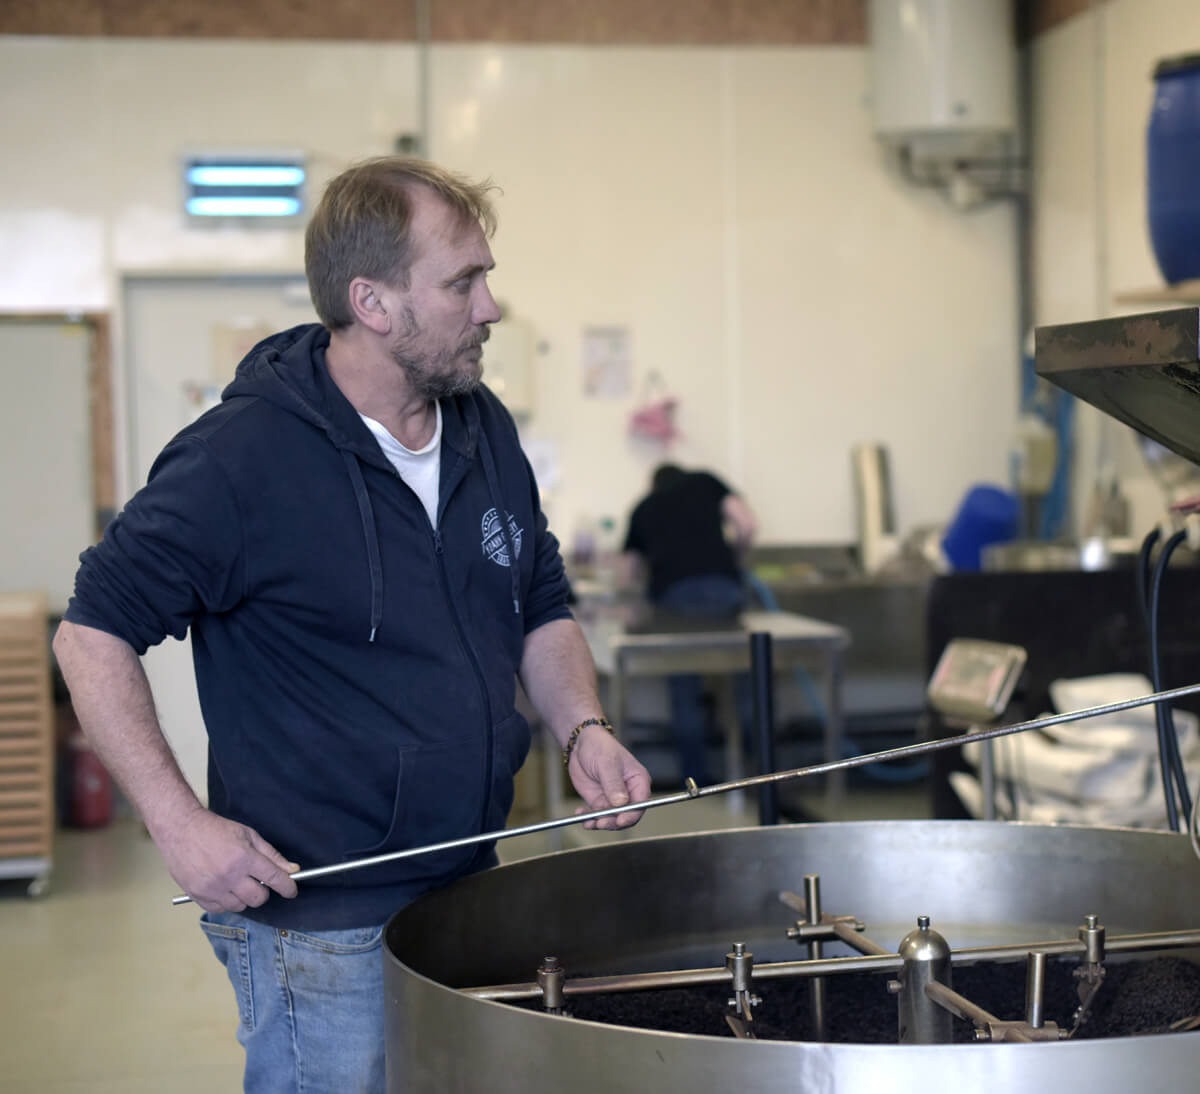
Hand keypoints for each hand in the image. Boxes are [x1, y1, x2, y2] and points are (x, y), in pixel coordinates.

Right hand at [152, 805, 299, 912]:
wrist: (181, 830)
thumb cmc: (215, 830)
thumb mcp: (249, 835)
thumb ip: (271, 855)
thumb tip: (291, 869)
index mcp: (244, 857)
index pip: (274, 878)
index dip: (287, 887)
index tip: (291, 890)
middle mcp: (229, 875)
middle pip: (258, 898)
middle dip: (263, 891)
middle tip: (257, 881)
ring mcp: (212, 888)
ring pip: (240, 906)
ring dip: (244, 897)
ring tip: (236, 881)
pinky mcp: (197, 895)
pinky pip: (220, 909)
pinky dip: (226, 902)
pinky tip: (223, 887)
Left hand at [568, 725, 651, 829]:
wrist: (581, 744)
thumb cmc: (600, 746)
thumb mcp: (607, 763)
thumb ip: (613, 783)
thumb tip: (620, 802)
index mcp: (638, 781)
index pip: (640, 804)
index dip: (631, 815)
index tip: (619, 821)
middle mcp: (628, 793)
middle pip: (626, 815)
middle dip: (613, 822)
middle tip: (599, 822)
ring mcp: (613, 798)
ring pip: (611, 819)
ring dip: (599, 822)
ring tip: (588, 821)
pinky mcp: (600, 801)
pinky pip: (597, 815)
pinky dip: (589, 818)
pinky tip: (580, 814)